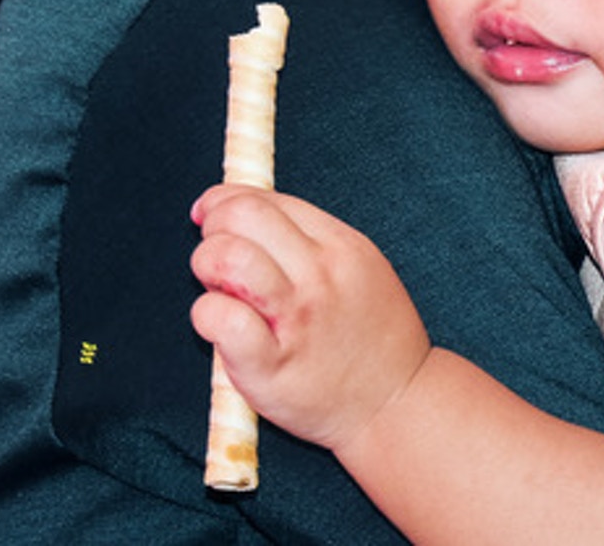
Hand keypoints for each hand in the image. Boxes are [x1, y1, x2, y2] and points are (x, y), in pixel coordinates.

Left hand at [191, 184, 431, 452]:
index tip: (211, 214)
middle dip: (214, 224)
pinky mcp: (271, 367)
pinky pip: (224, 321)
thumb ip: (309, 238)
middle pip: (244, 216)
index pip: (266, 200)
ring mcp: (295, 320)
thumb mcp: (359, 267)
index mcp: (340, 245)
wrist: (396, 404)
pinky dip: (207, 314)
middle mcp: (318, 275)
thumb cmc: (369, 335)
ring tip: (216, 286)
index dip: (226, 201)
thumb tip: (245, 211)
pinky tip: (216, 322)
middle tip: (214, 251)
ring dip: (207, 263)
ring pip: (230, 258)